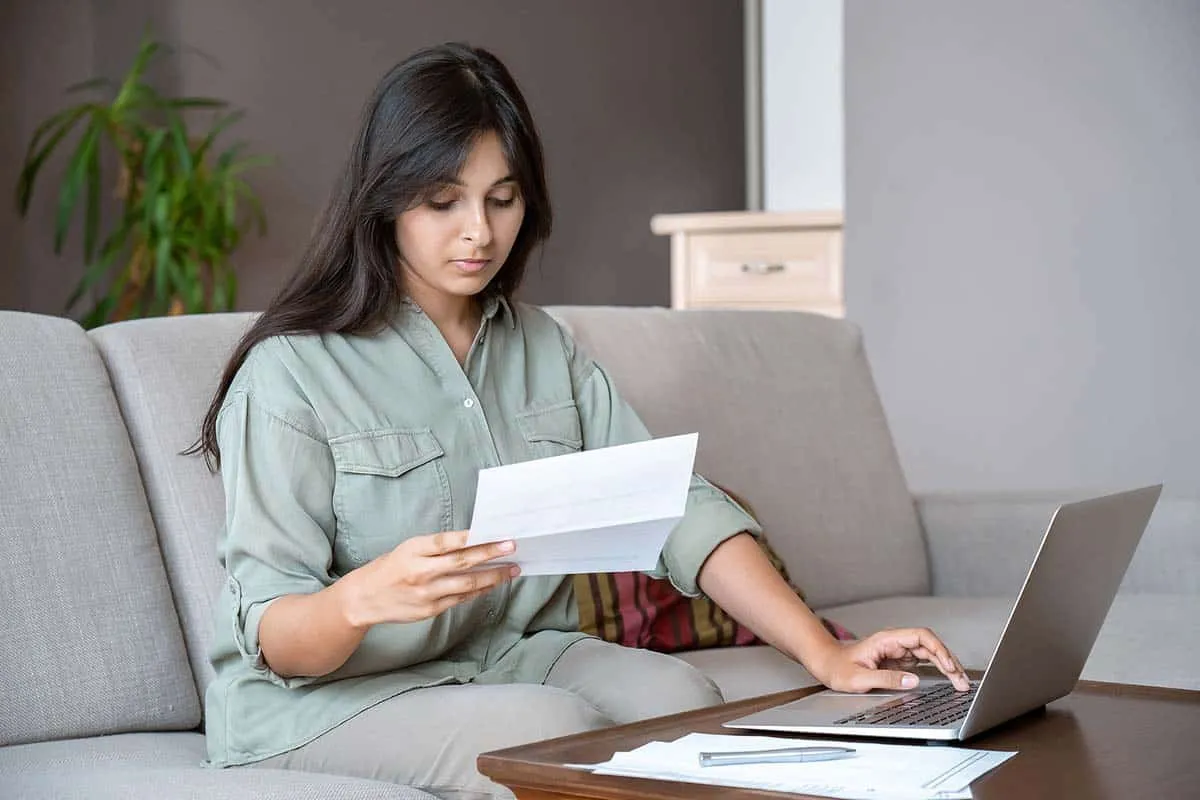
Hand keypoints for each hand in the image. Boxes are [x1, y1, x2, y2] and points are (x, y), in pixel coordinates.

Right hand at [340, 529, 517, 628]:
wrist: (364, 599)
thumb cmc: (389, 568)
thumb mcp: (408, 549)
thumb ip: (436, 548)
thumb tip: (473, 542)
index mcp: (413, 549)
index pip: (448, 541)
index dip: (474, 537)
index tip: (496, 532)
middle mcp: (420, 571)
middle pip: (462, 561)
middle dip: (491, 554)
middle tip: (512, 547)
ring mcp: (426, 593)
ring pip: (467, 583)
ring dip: (493, 576)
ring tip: (512, 569)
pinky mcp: (430, 609)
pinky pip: (461, 598)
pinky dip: (479, 590)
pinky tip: (493, 583)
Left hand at [812, 627, 969, 692]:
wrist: (825, 663)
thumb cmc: (837, 667)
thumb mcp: (859, 678)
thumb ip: (886, 678)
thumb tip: (914, 681)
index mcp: (887, 640)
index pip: (921, 637)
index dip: (939, 650)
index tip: (949, 666)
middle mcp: (895, 642)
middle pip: (929, 645)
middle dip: (948, 661)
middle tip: (962, 681)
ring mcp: (897, 650)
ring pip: (929, 653)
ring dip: (946, 666)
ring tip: (960, 682)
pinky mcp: (898, 660)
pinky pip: (922, 662)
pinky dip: (937, 670)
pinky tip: (947, 678)